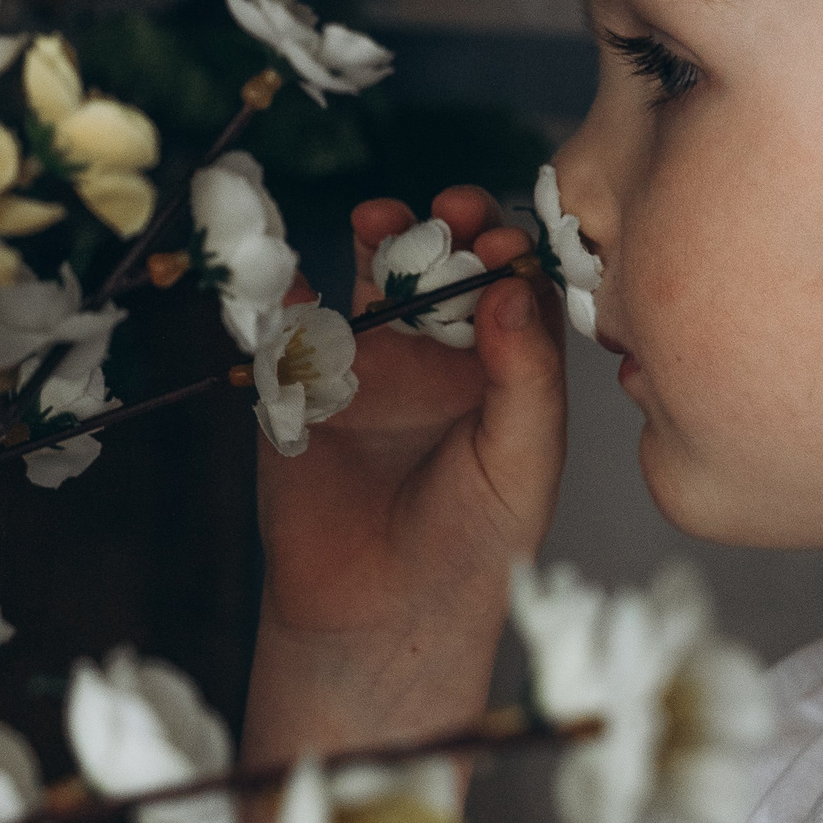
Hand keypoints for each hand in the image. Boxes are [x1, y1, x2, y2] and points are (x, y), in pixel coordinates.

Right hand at [249, 185, 566, 747]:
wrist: (382, 612)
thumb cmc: (475, 541)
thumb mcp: (523, 459)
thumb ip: (528, 376)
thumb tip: (512, 288)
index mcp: (506, 366)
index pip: (513, 285)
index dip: (509, 251)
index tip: (503, 242)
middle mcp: (442, 352)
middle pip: (445, 262)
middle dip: (449, 227)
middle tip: (450, 211)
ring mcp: (373, 362)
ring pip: (373, 277)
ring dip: (377, 239)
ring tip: (378, 222)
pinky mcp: (308, 383)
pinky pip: (298, 325)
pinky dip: (294, 294)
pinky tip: (304, 283)